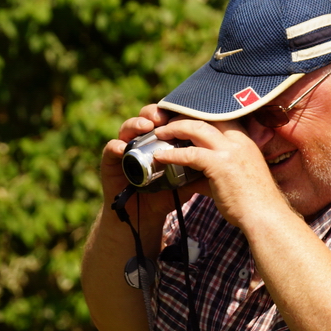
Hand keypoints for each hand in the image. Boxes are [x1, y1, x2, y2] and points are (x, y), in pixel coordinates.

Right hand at [99, 104, 196, 227]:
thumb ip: (198, 167)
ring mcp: (125, 149)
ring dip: (135, 124)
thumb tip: (219, 156)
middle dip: (153, 113)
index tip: (181, 114)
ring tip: (145, 126)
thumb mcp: (185, 179)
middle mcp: (141, 140)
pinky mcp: (111, 161)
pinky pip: (111, 149)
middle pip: (145, 117)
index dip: (171, 113)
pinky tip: (123, 148)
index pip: (164, 118)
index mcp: (159, 139)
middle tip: (161, 117)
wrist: (145, 217)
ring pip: (127, 128)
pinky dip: (116, 146)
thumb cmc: (165, 195)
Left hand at [152, 119, 289, 228]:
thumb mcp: (237, 176)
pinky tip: (161, 157)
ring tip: (160, 133)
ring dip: (174, 129)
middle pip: (205, 118)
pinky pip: (190, 154)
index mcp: (244, 141)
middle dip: (183, 118)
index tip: (184, 121)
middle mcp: (238, 141)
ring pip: (196, 128)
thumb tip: (195, 178)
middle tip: (167, 124)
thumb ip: (216, 171)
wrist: (265, 216)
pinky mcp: (219, 165)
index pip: (219, 118)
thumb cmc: (252, 202)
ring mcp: (230, 151)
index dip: (199, 117)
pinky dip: (173, 154)